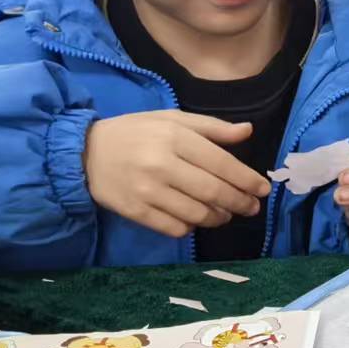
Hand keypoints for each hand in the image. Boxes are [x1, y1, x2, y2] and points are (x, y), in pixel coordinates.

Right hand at [83, 111, 270, 238]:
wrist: (85, 153)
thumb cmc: (135, 132)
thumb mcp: (171, 119)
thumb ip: (211, 127)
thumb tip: (247, 131)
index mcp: (174, 137)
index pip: (221, 164)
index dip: (247, 180)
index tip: (263, 190)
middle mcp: (162, 165)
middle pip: (212, 192)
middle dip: (239, 203)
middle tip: (251, 208)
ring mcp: (147, 191)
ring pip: (196, 214)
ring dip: (218, 217)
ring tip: (225, 214)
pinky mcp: (135, 212)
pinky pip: (174, 228)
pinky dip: (190, 227)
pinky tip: (195, 220)